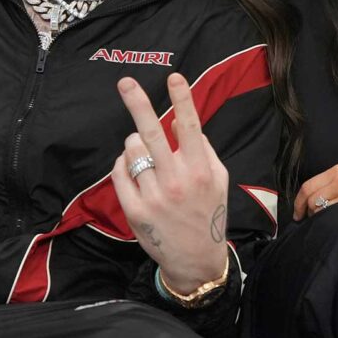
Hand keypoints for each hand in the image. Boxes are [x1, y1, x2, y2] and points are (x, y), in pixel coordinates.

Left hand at [110, 74, 229, 294]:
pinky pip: (120, 172)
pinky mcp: (135, 210)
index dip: (182, 100)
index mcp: (201, 171)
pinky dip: (123, 164)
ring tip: (144, 154)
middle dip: (137, 104)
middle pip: (152, 133)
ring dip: (134, 144)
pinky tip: (133, 169)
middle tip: (124, 82)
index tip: (174, 77)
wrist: (196, 260)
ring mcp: (154, 196)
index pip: (191, 128)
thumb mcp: (217, 179)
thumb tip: (177, 121)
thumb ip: (202, 149)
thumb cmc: (208, 213)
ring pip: (133, 151)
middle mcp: (177, 182)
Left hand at [293, 163, 337, 219]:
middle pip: (312, 199)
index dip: (298, 203)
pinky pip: (332, 216)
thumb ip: (328, 187)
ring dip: (322, 218)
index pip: (308, 187)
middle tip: (317, 220)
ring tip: (333, 219)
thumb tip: (305, 203)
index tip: (298, 214)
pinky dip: (331, 222)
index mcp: (337, 171)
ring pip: (320, 210)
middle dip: (311, 213)